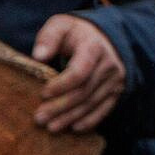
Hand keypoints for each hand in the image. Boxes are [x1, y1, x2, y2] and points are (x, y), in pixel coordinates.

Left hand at [32, 14, 125, 132]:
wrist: (103, 37)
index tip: (43, 94)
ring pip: (92, 103)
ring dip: (70, 117)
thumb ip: (48, 38)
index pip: (80, 71)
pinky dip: (89, 121)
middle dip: (61, 107)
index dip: (61, 85)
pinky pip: (104, 109)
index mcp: (94, 47)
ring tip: (50, 127)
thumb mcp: (61, 26)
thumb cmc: (75, 33)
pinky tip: (73, 128)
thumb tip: (38, 56)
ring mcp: (115, 79)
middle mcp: (109, 64)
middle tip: (39, 118)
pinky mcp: (116, 90)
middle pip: (84, 91)